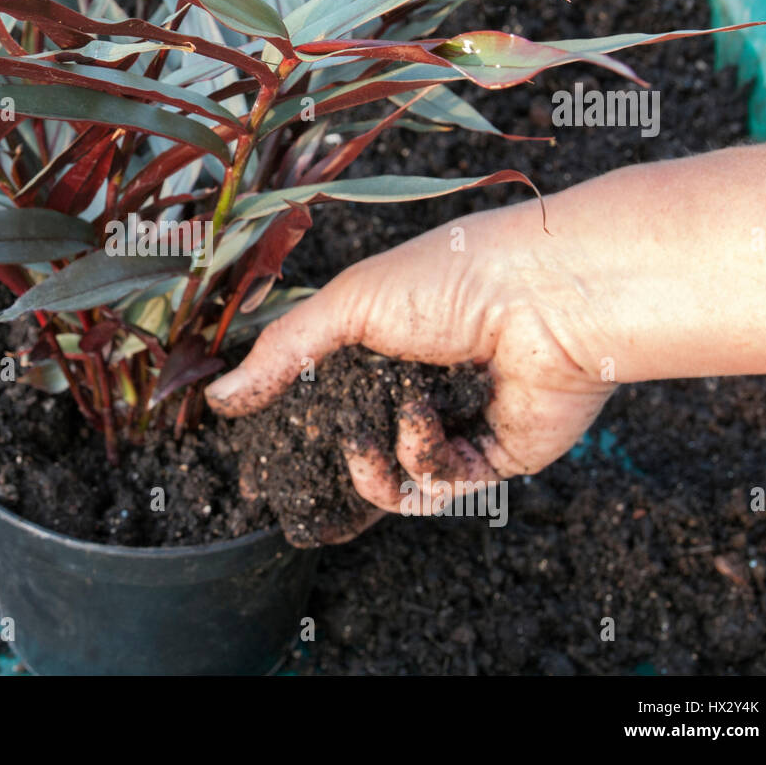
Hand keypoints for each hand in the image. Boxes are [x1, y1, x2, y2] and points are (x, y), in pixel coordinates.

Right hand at [206, 200, 616, 542]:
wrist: (548, 298)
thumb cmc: (449, 279)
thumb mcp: (347, 307)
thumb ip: (282, 355)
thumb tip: (217, 397)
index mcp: (383, 345)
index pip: (325, 398)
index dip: (292, 425)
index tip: (257, 450)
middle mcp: (416, 387)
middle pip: (353, 448)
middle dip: (325, 459)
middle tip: (297, 466)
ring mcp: (454, 427)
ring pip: (388, 480)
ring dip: (369, 465)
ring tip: (366, 437)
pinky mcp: (493, 460)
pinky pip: (435, 487)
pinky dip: (419, 459)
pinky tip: (424, 421)